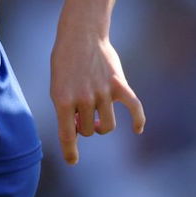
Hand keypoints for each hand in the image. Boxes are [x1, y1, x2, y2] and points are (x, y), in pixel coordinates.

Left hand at [49, 28, 146, 165]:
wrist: (81, 35)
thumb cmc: (65, 63)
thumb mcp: (58, 86)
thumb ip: (67, 110)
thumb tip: (80, 131)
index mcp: (62, 99)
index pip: (67, 135)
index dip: (70, 152)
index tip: (73, 161)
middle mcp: (83, 97)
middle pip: (88, 131)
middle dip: (84, 128)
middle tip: (81, 117)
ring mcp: (103, 92)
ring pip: (106, 126)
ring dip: (101, 126)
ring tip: (96, 119)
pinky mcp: (119, 85)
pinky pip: (134, 108)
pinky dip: (138, 120)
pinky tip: (137, 129)